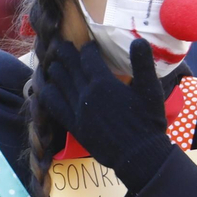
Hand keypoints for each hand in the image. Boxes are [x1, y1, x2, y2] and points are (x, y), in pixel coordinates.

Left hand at [38, 38, 174, 188]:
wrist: (138, 155)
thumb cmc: (148, 123)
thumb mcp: (151, 91)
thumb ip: (144, 64)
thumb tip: (139, 40)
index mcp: (104, 82)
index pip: (88, 56)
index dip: (87, 47)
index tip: (88, 44)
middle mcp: (86, 93)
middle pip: (69, 65)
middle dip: (65, 52)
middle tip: (61, 44)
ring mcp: (77, 109)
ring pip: (58, 82)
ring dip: (55, 69)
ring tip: (53, 62)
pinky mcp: (73, 125)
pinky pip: (53, 105)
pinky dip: (47, 93)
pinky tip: (45, 88)